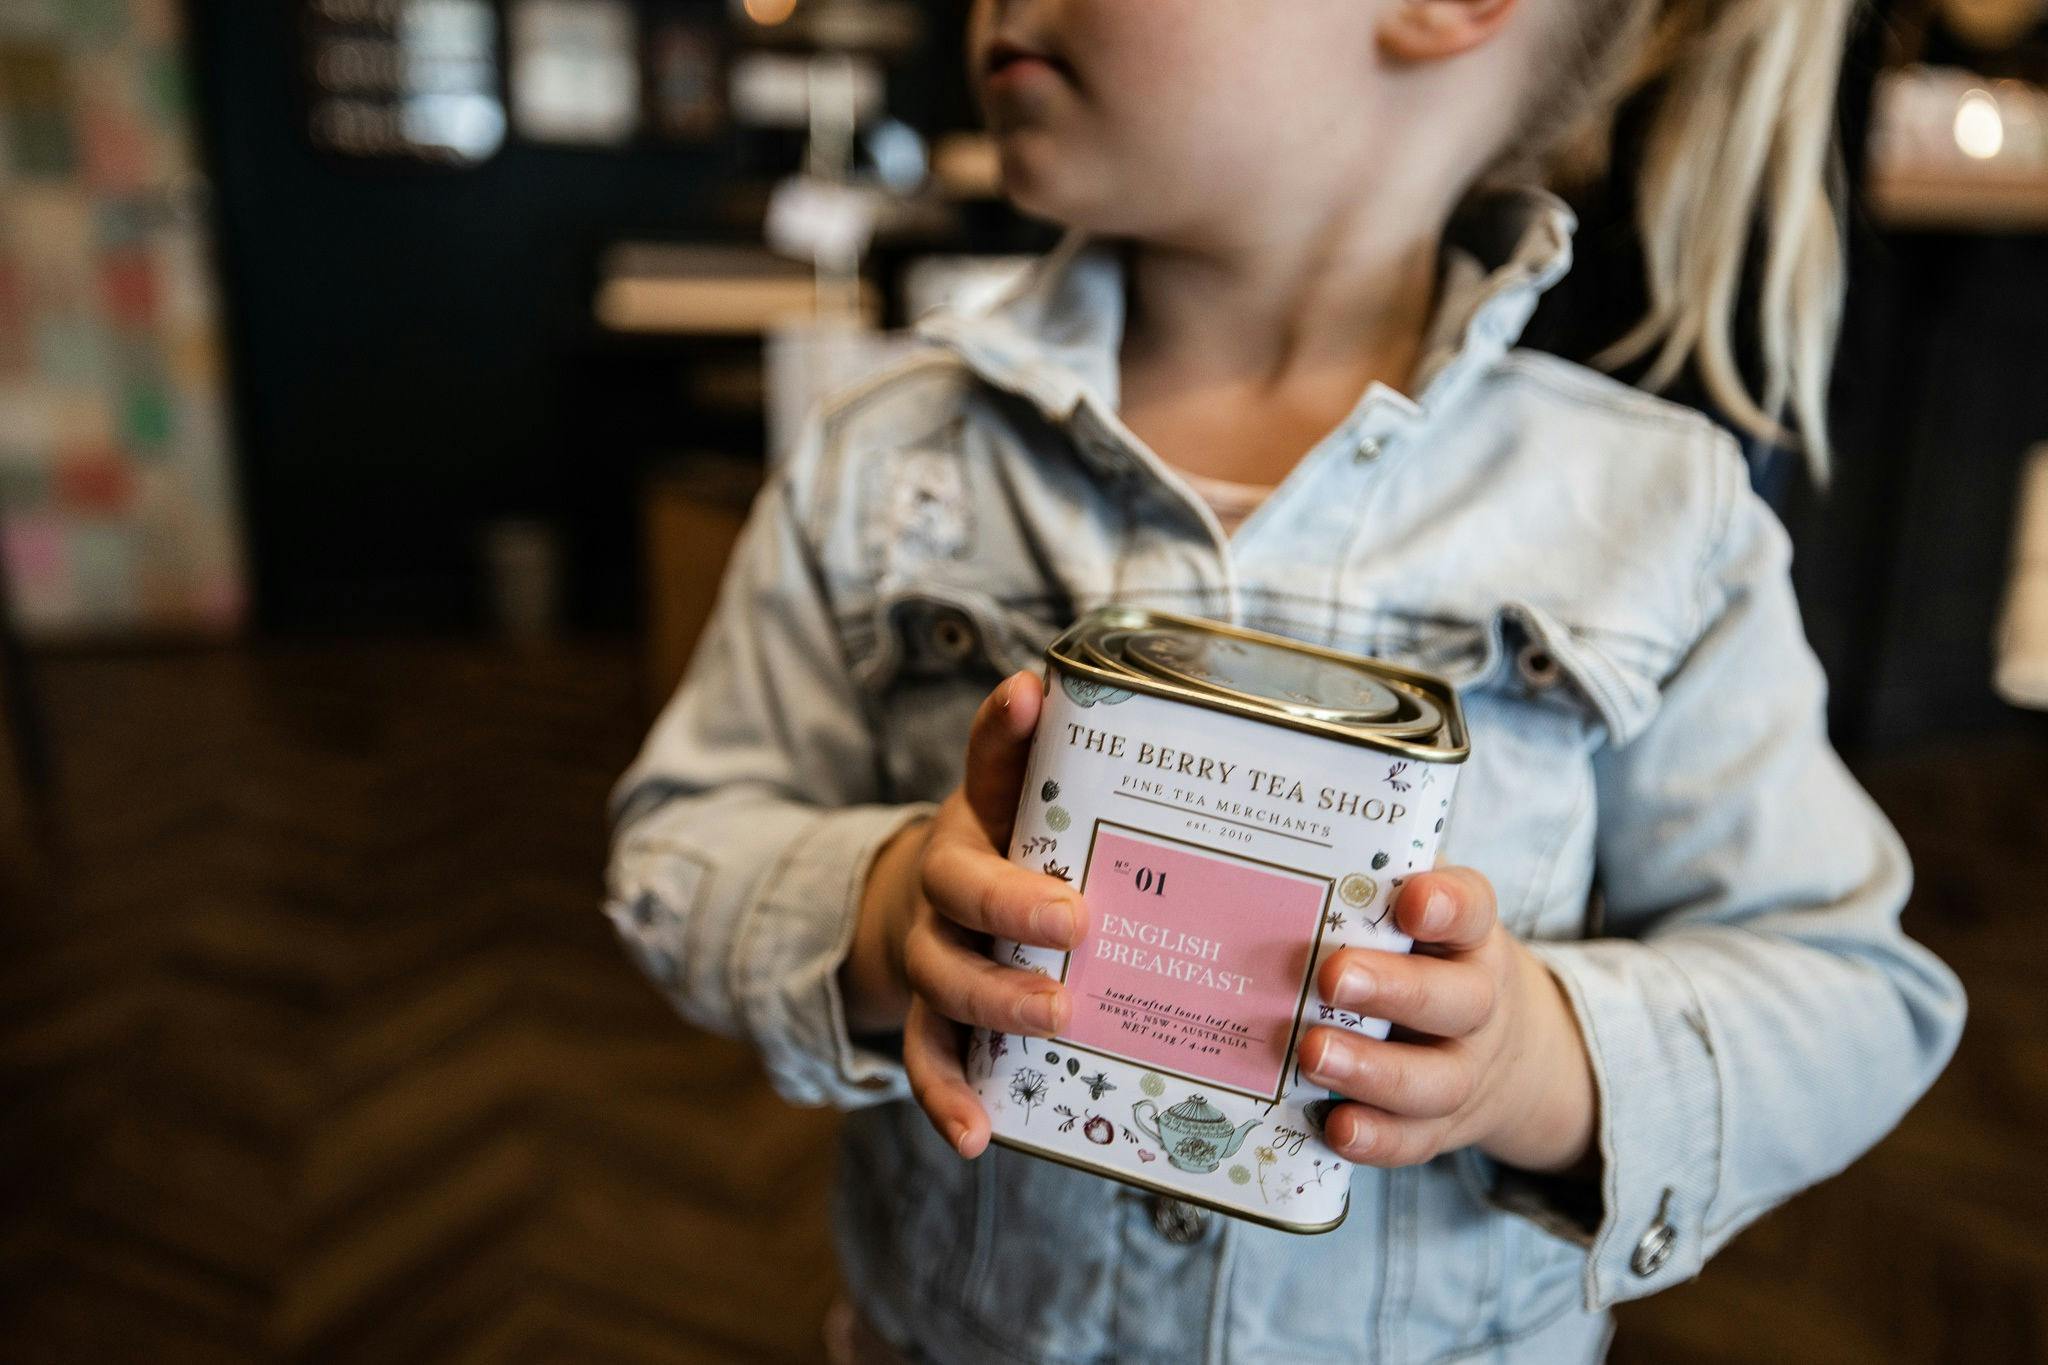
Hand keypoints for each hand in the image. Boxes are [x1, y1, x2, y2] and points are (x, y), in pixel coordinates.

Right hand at [841, 670, 1085, 1159]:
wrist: (935, 913)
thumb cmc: (1012, 855)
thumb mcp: (1029, 803)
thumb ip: (1052, 757)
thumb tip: (1064, 676)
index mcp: (978, 819)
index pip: (985, 764)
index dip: (1002, 730)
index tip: (1030, 694)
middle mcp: (943, 886)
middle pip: (962, 891)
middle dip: (1015, 907)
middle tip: (1078, 926)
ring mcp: (931, 956)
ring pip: (943, 980)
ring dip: (994, 1001)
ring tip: (1053, 1020)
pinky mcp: (929, 1019)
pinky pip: (927, 1059)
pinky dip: (946, 1098)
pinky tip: (978, 1137)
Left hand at [1298, 867, 1597, 1175]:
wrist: (1501, 1049)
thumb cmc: (1425, 960)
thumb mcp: (1417, 915)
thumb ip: (1370, 886)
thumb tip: (1280, 859)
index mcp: (1470, 938)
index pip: (1473, 910)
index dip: (1448, 905)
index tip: (1413, 900)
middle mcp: (1479, 1004)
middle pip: (1456, 1000)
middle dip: (1395, 990)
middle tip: (1332, 977)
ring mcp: (1465, 1070)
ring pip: (1435, 1078)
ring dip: (1373, 1071)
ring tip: (1313, 1053)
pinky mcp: (1441, 1124)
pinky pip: (1416, 1139)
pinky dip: (1378, 1138)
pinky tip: (1336, 1127)